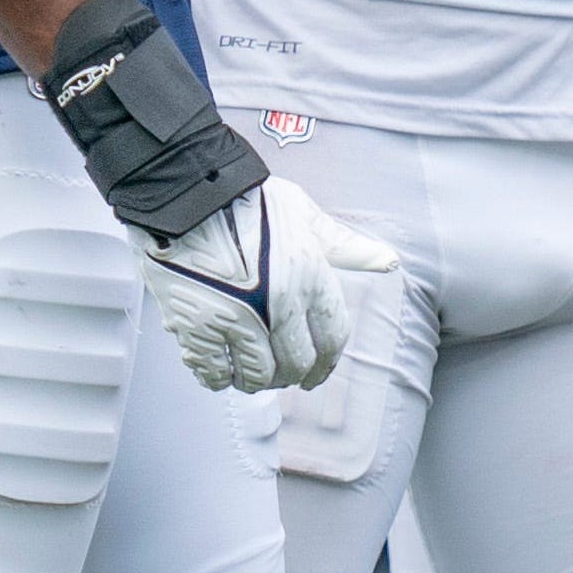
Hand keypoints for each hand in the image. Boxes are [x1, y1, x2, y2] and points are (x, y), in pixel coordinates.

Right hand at [142, 176, 395, 393]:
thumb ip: (344, 245)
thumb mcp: (303, 215)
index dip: (326, 364)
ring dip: (256, 380)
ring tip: (250, 374)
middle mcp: (280, 303)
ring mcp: (237, 318)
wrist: (184, 192)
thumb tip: (388, 261)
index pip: (333, 338)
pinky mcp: (196, 326)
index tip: (316, 375)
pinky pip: (214, 372)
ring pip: (257, 375)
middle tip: (281, 375)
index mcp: (311, 276)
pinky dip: (219, 377)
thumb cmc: (244, 198)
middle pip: (296, 363)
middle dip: (292, 374)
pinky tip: (219, 370)